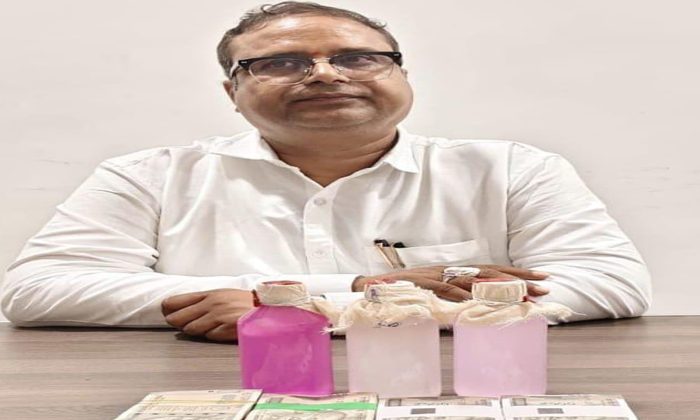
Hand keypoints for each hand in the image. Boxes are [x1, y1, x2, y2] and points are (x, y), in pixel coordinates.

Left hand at [161, 289, 253, 341]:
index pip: (175, 301)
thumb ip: (201, 301)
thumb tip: (177, 309)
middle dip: (179, 323)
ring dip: (197, 330)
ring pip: (191, 329)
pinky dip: (213, 335)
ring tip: (209, 326)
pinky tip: (222, 330)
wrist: (267, 308)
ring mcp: (219, 316)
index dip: (167, 310)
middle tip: (186, 324)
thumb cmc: (244, 303)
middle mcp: (212, 304)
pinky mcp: (226, 328)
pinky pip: (209, 336)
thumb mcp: (222, 295)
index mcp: (209, 294)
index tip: (167, 313)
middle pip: (178, 318)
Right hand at [352, 265, 549, 300]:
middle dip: (519, 279)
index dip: (518, 273)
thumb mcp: (434, 292)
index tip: (543, 277)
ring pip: (474, 280)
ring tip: (524, 297)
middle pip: (491, 272)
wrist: (372, 285)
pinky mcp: (424, 283)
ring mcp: (438, 275)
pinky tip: (481, 301)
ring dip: (498, 289)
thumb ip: (455, 296)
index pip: (492, 270)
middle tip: (546, 286)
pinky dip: (464, 294)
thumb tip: (478, 307)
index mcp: (454, 270)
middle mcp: (450, 269)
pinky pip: (447, 289)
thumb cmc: (404, 290)